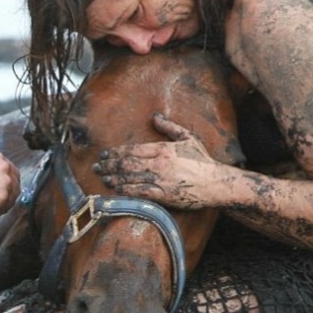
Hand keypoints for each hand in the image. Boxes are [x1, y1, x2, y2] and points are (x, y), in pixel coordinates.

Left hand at [92, 112, 218, 209]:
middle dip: (109, 165)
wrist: (216, 183)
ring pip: (130, 178)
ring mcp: (160, 180)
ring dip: (114, 178)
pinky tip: (117, 191)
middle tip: (97, 167)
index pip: (132, 150)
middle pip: (127, 164)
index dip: (115, 152)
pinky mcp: (164, 195)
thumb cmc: (202, 160)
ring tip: (104, 178)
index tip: (105, 154)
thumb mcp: (188, 138)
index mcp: (162, 149)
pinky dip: (126, 191)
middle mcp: (159, 164)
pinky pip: (140, 193)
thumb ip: (169, 127)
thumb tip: (155, 117)